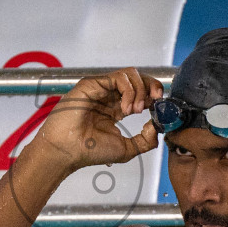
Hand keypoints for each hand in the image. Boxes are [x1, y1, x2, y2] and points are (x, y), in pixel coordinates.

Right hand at [28, 67, 161, 172]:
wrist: (67, 151)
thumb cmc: (88, 151)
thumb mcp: (126, 149)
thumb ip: (146, 140)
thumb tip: (158, 127)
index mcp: (115, 108)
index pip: (140, 92)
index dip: (154, 95)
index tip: (160, 107)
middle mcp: (108, 96)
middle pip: (138, 78)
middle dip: (152, 87)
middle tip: (154, 102)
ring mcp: (100, 88)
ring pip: (130, 75)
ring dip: (139, 91)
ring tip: (133, 111)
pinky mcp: (92, 84)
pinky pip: (119, 77)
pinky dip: (129, 91)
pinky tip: (124, 109)